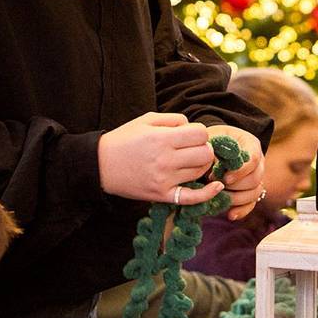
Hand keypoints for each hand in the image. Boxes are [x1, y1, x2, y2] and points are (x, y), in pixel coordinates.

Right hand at [98, 113, 220, 204]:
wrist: (100, 165)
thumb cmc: (124, 140)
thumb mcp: (146, 120)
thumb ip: (173, 119)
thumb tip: (193, 127)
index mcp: (162, 138)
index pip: (200, 133)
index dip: (200, 132)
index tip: (190, 135)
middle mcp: (165, 160)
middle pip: (205, 153)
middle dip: (204, 148)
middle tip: (193, 148)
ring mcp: (165, 179)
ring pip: (201, 171)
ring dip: (202, 164)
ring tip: (191, 161)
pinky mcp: (162, 195)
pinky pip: (192, 197)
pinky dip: (208, 193)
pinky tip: (217, 186)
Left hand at [205, 124, 265, 220]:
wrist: (210, 146)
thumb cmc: (210, 141)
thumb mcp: (212, 141)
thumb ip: (215, 154)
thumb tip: (215, 173)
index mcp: (251, 144)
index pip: (253, 160)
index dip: (240, 172)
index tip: (224, 179)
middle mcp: (258, 162)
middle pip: (256, 179)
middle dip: (236, 186)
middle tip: (216, 186)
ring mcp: (256, 177)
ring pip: (255, 193)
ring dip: (236, 198)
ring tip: (219, 197)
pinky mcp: (250, 191)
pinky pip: (251, 204)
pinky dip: (241, 211)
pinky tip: (230, 215)